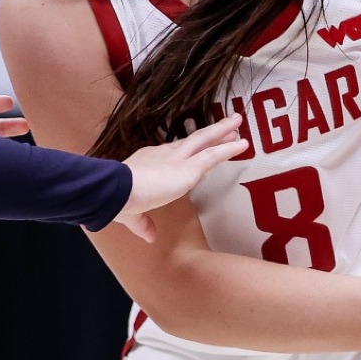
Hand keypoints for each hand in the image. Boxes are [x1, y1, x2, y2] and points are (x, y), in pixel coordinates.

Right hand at [112, 114, 248, 242]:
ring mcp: (178, 159)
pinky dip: (229, 149)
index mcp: (149, 162)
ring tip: (238, 122)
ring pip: (205, 140)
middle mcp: (164, 155)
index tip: (199, 146)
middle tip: (227, 126)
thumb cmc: (118, 200)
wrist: (117, 191)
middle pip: (192, 140)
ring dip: (222, 132)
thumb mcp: (131, 214)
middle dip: (210, 133)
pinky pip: (213, 155)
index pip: (173, 153)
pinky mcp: (189, 168)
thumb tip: (149, 236)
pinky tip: (243, 144)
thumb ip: (143, 223)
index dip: (188, 150)